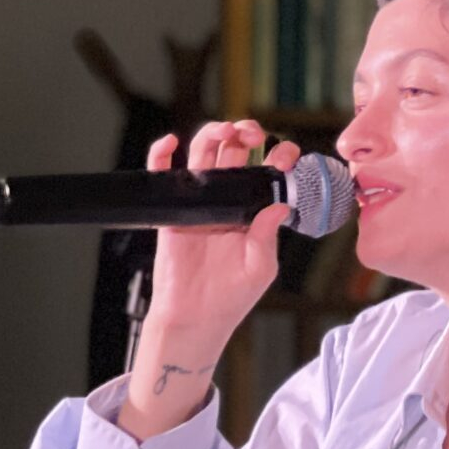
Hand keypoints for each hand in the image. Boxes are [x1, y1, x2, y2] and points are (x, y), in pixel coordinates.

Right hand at [144, 117, 302, 345]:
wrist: (195, 317)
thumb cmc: (231, 296)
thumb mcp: (260, 268)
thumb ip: (268, 237)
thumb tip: (279, 206)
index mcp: (254, 209)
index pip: (267, 171)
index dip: (279, 155)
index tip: (286, 154)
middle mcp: (229, 198)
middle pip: (235, 150)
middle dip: (246, 133)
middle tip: (253, 134)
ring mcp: (200, 200)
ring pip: (204, 151)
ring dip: (213, 132)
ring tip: (225, 131)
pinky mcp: (173, 208)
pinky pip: (164, 173)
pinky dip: (161, 152)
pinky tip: (171, 144)